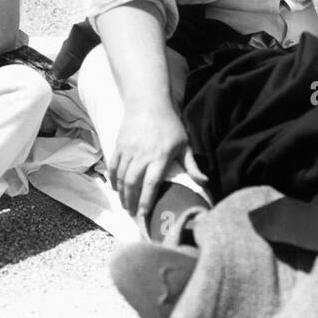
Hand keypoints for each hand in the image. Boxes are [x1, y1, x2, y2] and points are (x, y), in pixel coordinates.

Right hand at [109, 100, 204, 222]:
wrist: (148, 102)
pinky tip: (116, 188)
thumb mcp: (184, 144)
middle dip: (131, 202)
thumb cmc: (170, 124)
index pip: (151, 184)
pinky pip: (113, 166)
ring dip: (122, 194)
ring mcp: (129, 150)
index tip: (143, 215)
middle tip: (132, 214)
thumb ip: (192, 165)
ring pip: (122, 177)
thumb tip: (204, 182)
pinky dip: (113, 179)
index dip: (146, 201)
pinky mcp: (119, 145)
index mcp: (160, 156)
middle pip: (133, 184)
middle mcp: (143, 155)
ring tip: (125, 205)